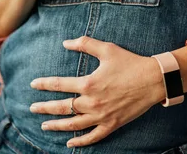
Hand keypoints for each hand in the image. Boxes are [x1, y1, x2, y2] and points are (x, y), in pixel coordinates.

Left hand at [29, 36, 165, 147]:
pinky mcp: (112, 124)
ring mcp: (102, 116)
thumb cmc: (130, 62)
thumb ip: (84, 44)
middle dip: (44, 108)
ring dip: (57, 126)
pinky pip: (93, 136)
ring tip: (44, 126)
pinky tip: (70, 143)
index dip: (44, 84)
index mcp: (89, 83)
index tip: (33, 84)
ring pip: (74, 125)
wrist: (154, 80)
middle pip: (62, 107)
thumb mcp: (106, 49)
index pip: (59, 85)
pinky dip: (81, 142)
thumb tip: (65, 43)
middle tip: (32, 109)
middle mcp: (92, 102)